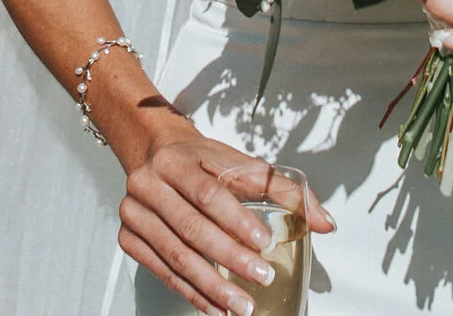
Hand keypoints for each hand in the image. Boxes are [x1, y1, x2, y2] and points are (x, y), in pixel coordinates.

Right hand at [118, 130, 333, 315]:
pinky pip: (162, 272)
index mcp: (177, 161)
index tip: (264, 243)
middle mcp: (149, 185)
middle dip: (229, 259)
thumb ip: (285, 190)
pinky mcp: (129, 238)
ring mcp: (135, 213)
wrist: (155, 152)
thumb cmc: (201, 160)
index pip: (208, 193)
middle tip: (260, 278)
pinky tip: (213, 306)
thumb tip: (324, 222)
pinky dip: (191, 292)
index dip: (236, 220)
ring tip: (241, 305)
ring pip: (176, 257)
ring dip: (211, 286)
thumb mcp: (241, 163)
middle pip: (192, 229)